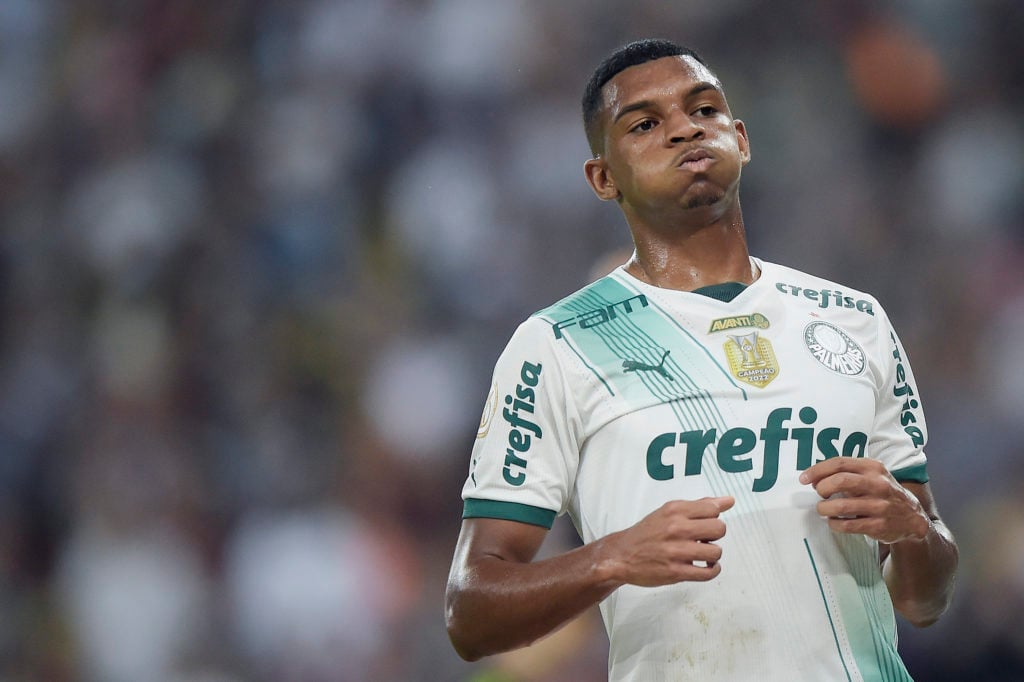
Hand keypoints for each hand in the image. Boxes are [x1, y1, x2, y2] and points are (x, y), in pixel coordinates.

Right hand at [603, 496, 733, 586]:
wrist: (622, 555)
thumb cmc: (648, 532)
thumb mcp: (669, 511)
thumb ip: (699, 505)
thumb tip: (728, 500)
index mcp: (675, 510)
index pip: (713, 508)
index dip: (714, 517)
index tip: (705, 523)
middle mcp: (676, 528)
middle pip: (719, 529)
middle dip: (715, 535)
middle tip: (704, 539)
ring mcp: (676, 551)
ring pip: (716, 552)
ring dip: (712, 555)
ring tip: (703, 554)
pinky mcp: (676, 572)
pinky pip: (707, 573)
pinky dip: (712, 570)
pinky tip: (705, 567)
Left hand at [800, 458, 929, 543]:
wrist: (913, 517)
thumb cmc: (883, 493)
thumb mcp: (872, 475)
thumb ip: (847, 473)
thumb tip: (814, 478)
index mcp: (873, 468)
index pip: (839, 463)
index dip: (817, 470)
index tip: (804, 479)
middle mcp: (878, 484)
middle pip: (840, 481)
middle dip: (822, 488)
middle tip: (819, 495)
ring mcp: (879, 506)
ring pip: (841, 505)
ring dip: (824, 509)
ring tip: (823, 510)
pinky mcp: (879, 525)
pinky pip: (847, 525)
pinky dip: (834, 524)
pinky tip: (833, 522)